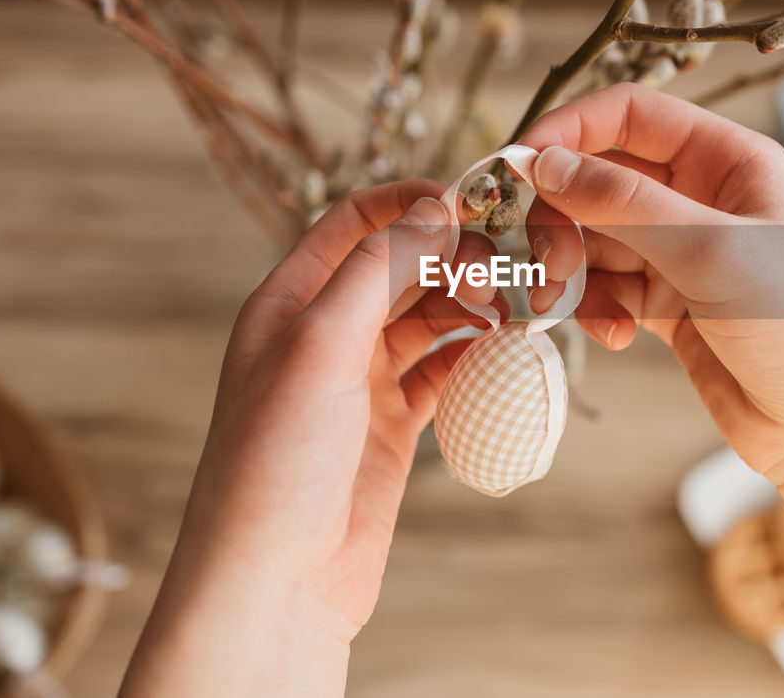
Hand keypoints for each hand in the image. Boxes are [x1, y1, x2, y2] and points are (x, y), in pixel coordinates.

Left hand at [123, 181, 501, 696]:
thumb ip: (377, 272)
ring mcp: (361, 381)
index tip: (466, 205)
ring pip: (427, 317)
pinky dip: (473, 356)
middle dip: (451, 257)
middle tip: (499, 270)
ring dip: (469, 306)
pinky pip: (442, 371)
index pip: (352, 222)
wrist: (278, 580)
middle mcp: (325, 334)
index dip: (407, 204)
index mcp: (289, 302)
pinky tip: (501, 352)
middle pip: (399, 266)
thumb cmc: (276, 461)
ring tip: (507, 311)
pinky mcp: (393, 425)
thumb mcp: (320, 347)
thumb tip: (432, 211)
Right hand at [518, 83, 783, 514]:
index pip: (631, 116)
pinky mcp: (670, 308)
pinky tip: (612, 337)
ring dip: (569, 269)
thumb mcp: (712, 252)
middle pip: (600, 180)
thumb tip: (542, 162)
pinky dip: (594, 308)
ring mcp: (684, 255)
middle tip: (546, 262)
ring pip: (595, 239)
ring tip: (561, 304)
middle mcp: (704, 199)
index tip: (516, 166)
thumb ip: (624, 204)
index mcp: (730, 161)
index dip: (569, 131)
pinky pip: (607, 289)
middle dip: (562, 217)